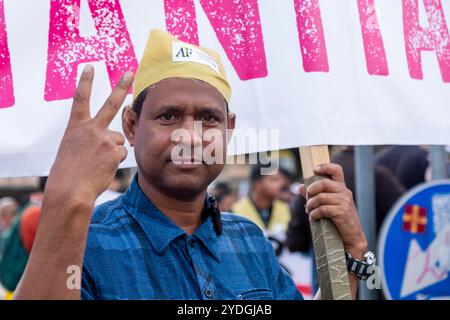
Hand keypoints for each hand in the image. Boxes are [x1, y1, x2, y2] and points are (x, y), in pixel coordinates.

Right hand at [45, 65, 133, 206]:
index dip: (85, 82)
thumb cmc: (69, 171)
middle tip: (131, 72)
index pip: (80, 99)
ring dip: (112, 151)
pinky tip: (103, 168)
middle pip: (110, 103)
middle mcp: (91, 128)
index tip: (90, 67)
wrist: (70, 189)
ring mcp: (104, 138)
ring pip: (118, 140)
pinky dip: (115, 161)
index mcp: (76, 127)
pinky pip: (121, 153)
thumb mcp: (72, 148)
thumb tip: (113, 141)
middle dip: (121, 86)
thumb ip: (89, 138)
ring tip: (97, 162)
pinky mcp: (115, 151)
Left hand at [299, 163, 367, 257]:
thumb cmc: (338, 221)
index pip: (337, 170)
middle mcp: (344, 192)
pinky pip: (322, 209)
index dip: (325, 166)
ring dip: (310, 205)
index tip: (315, 169)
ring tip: (309, 211)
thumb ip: (315, 195)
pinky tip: (314, 218)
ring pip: (320, 197)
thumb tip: (300, 186)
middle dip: (311, 191)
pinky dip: (314, 214)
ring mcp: (344, 202)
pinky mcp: (342, 212)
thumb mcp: (328, 205)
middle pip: (323, 183)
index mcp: (342, 188)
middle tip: (307, 198)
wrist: (351, 238)